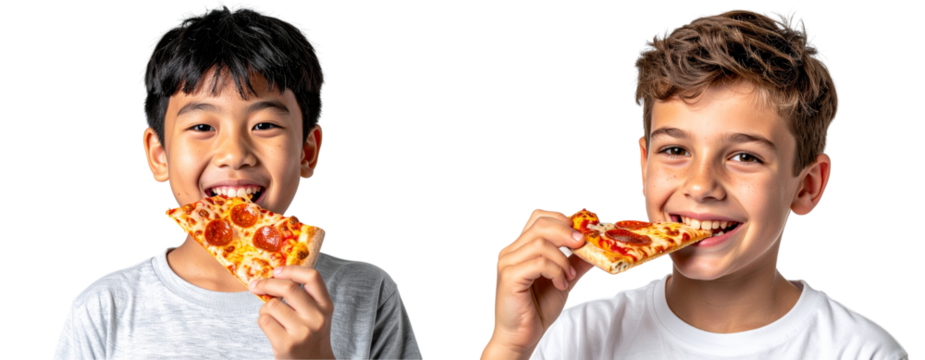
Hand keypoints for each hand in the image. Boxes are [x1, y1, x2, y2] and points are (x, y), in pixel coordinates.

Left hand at [249, 266, 335, 359]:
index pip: (312, 277)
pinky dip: (262, 320)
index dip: (292, 269)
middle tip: (255, 285)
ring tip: (271, 316)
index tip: (277, 271)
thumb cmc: (310, 336)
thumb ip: (303, 296)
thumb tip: (272, 276)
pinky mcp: (286, 344)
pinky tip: (270, 327)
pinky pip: (264, 320)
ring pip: (272, 305)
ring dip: (265, 308)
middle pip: (288, 288)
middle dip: (267, 283)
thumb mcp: (316, 314)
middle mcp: (317, 317)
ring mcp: (302, 332)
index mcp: (326, 306)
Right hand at [488, 209, 593, 356]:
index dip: (561, 219)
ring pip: (540, 242)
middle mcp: (510, 251)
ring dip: (562, 259)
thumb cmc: (536, 309)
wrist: (521, 336)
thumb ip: (575, 263)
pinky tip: (560, 284)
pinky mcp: (510, 277)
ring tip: (568, 276)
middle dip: (566, 232)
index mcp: (520, 247)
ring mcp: (507, 263)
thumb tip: (595, 249)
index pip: (538, 217)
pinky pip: (538, 262)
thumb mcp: (563, 280)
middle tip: (582, 244)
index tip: (581, 233)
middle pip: (540, 224)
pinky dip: (555, 271)